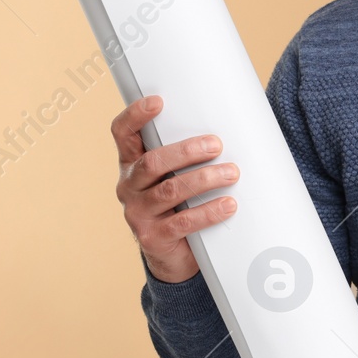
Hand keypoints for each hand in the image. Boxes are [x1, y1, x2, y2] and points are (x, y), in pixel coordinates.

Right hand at [112, 95, 240, 283]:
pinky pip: (183, 222)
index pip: (122, 134)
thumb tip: (234, 125)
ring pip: (170, 190)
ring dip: (203, 179)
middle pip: (152, 162)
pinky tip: (228, 205)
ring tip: (231, 173)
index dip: (135, 115)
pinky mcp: (154, 238)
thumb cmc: (180, 204)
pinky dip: (209, 212)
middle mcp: (129, 186)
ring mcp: (138, 214)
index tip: (158, 101)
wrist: (173, 256)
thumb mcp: (175, 176)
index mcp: (132, 164)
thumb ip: (187, 156)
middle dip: (186, 151)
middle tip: (216, 144)